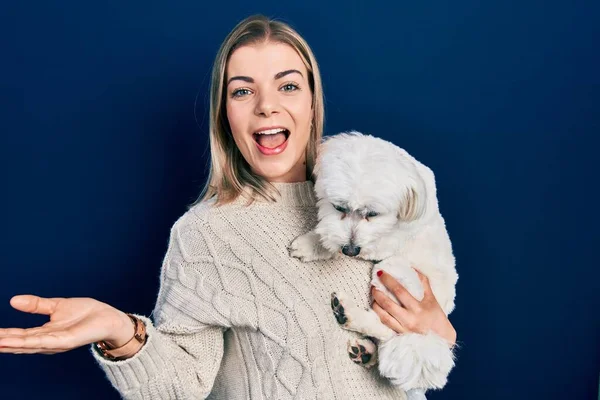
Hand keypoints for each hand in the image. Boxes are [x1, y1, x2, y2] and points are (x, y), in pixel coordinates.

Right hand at [0, 295, 133, 354]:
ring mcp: (56, 343)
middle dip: (2, 342)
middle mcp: (48, 341)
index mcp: (45, 333)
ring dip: (9, 344)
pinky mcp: (65, 341)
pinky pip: (43, 341)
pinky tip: (12, 341)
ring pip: (28, 344)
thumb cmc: (86, 313)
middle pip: (19, 343)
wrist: (109, 318)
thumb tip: (13, 300)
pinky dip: (26, 342)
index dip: (3, 334)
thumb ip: (36, 305)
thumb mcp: (57, 305)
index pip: (19, 335)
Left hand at [371, 268, 456, 345]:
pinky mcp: (399, 335)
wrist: (441, 340)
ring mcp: (404, 329)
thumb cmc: (436, 317)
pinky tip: (376, 307)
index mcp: (419, 308)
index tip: (380, 273)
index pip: (400, 291)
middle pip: (388, 304)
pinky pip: (385, 324)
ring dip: (375, 304)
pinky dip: (378, 314)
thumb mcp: (432, 299)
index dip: (388, 281)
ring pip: (383, 316)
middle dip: (377, 293)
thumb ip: (423, 283)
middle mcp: (410, 319)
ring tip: (373, 295)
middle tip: (373, 284)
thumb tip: (412, 268)